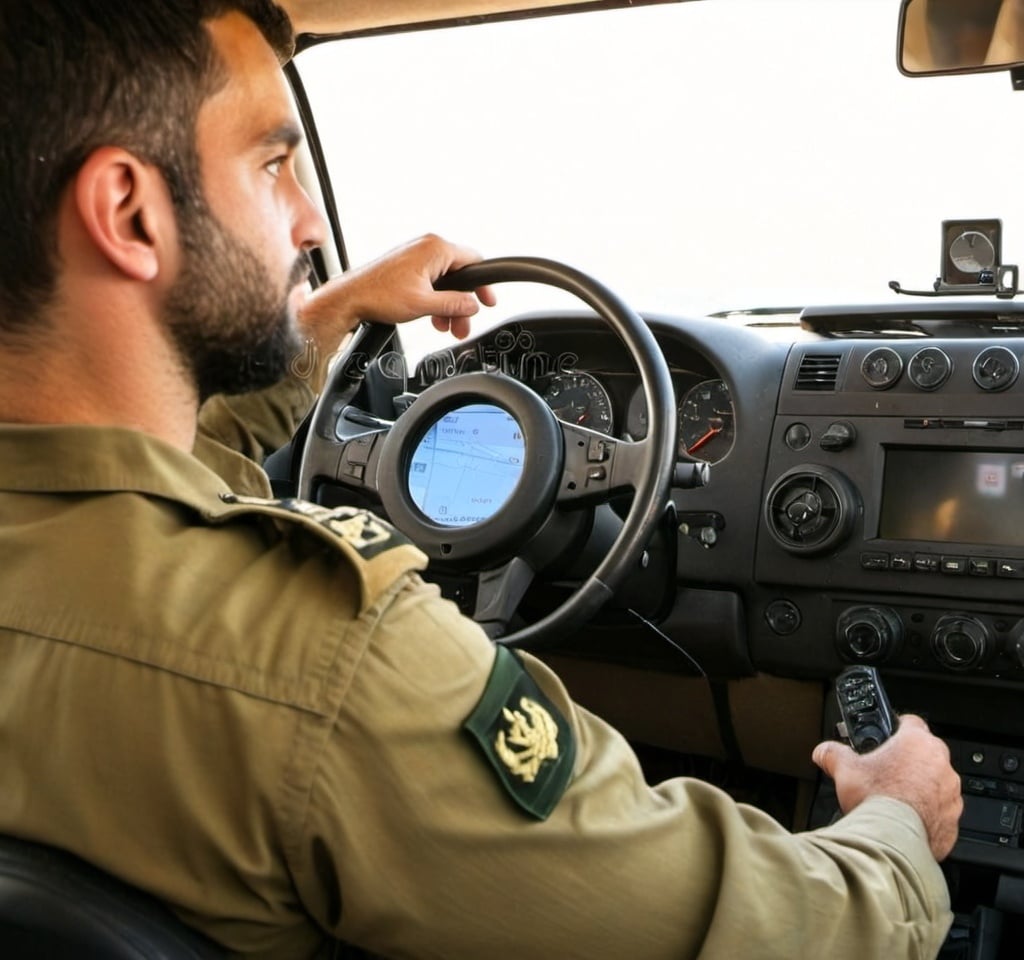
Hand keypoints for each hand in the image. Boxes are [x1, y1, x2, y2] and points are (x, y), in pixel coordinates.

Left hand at [296, 234, 495, 355]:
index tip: (488, 302)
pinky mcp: (408, 266)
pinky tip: (433, 318)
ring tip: (446, 327)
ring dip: (449, 306)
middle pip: (460, 275)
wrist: (350, 298)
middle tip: (463, 325)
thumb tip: (473, 306)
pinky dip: (435, 300)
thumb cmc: (379, 296)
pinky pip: (431, 282)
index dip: (484, 286)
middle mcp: (427, 247)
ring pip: (445, 282)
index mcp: (435, 249)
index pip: (474, 262)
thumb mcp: (425, 304)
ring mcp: (416, 256)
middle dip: (463, 303)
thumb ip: (454, 304)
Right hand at [812, 714, 961, 859]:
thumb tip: (823, 751)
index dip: (897, 728)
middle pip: (924, 753)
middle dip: (907, 761)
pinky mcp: (953, 819)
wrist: (893, 840)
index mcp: (917, 743)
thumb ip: (833, 753)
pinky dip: (927, 813)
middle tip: (886, 773)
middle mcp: (940, 764)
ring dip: (920, 787)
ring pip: (936, 783)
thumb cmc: (876, 800)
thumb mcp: (844, 769)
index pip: (911, 722)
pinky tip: (906, 819)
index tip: (889, 737)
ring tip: (895, 799)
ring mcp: (951, 793)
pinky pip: (941, 811)